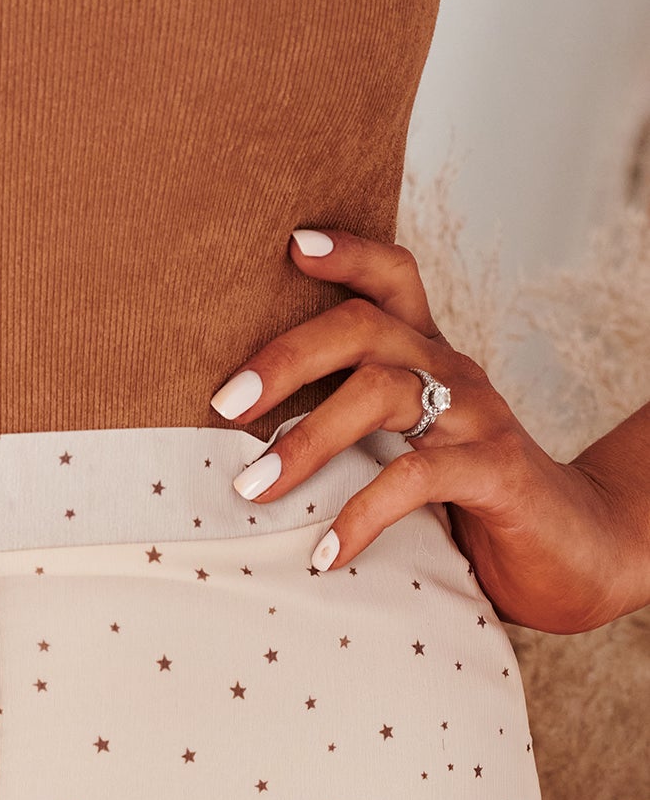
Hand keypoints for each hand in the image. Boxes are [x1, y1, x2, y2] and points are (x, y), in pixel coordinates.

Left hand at [208, 228, 649, 634]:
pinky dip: (361, 515)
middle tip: (225, 405)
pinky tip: (327, 553)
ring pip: (382, 393)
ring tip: (252, 488)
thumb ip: (352, 437)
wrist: (574, 552)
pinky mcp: (495, 472)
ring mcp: (477, 419)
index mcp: (430, 360)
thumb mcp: (408, 456)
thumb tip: (247, 454)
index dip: (347, 253)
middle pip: (364, 329)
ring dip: (306, 439)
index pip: (393, 278)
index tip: (289, 246)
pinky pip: (416, 477)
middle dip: (286, 359)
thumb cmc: (472, 507)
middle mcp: (453, 374)